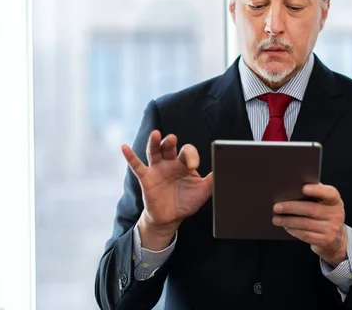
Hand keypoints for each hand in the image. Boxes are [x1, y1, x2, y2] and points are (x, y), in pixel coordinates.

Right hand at [122, 131, 212, 248]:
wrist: (171, 218)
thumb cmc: (187, 202)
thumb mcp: (203, 191)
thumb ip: (213, 180)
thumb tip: (227, 169)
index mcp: (184, 164)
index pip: (187, 152)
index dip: (190, 156)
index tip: (193, 166)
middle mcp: (170, 163)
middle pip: (169, 147)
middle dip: (170, 142)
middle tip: (172, 139)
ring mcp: (157, 169)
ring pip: (154, 152)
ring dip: (154, 143)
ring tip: (155, 133)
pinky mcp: (146, 178)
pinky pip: (137, 166)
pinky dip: (130, 156)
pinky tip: (124, 147)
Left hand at [272, 183, 346, 266]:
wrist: (336, 238)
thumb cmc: (325, 215)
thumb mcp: (325, 203)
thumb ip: (315, 194)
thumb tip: (293, 187)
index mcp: (335, 201)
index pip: (329, 193)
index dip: (317, 190)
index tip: (303, 188)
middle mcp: (336, 214)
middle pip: (311, 209)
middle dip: (291, 207)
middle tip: (276, 207)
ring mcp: (332, 229)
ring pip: (305, 224)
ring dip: (288, 221)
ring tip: (276, 219)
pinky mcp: (325, 241)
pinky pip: (306, 235)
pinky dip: (293, 230)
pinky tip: (286, 227)